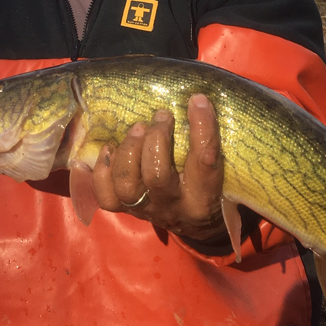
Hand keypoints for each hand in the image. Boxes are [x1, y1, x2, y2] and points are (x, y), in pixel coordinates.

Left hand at [92, 93, 226, 242]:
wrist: (195, 226)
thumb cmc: (210, 187)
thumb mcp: (222, 170)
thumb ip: (208, 142)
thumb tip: (197, 99)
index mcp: (204, 197)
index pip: (204, 162)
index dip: (201, 128)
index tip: (196, 100)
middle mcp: (173, 206)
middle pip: (156, 176)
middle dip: (156, 139)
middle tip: (162, 115)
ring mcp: (146, 210)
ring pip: (127, 185)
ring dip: (128, 150)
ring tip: (137, 128)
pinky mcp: (126, 211)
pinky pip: (106, 195)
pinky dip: (103, 169)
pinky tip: (111, 148)